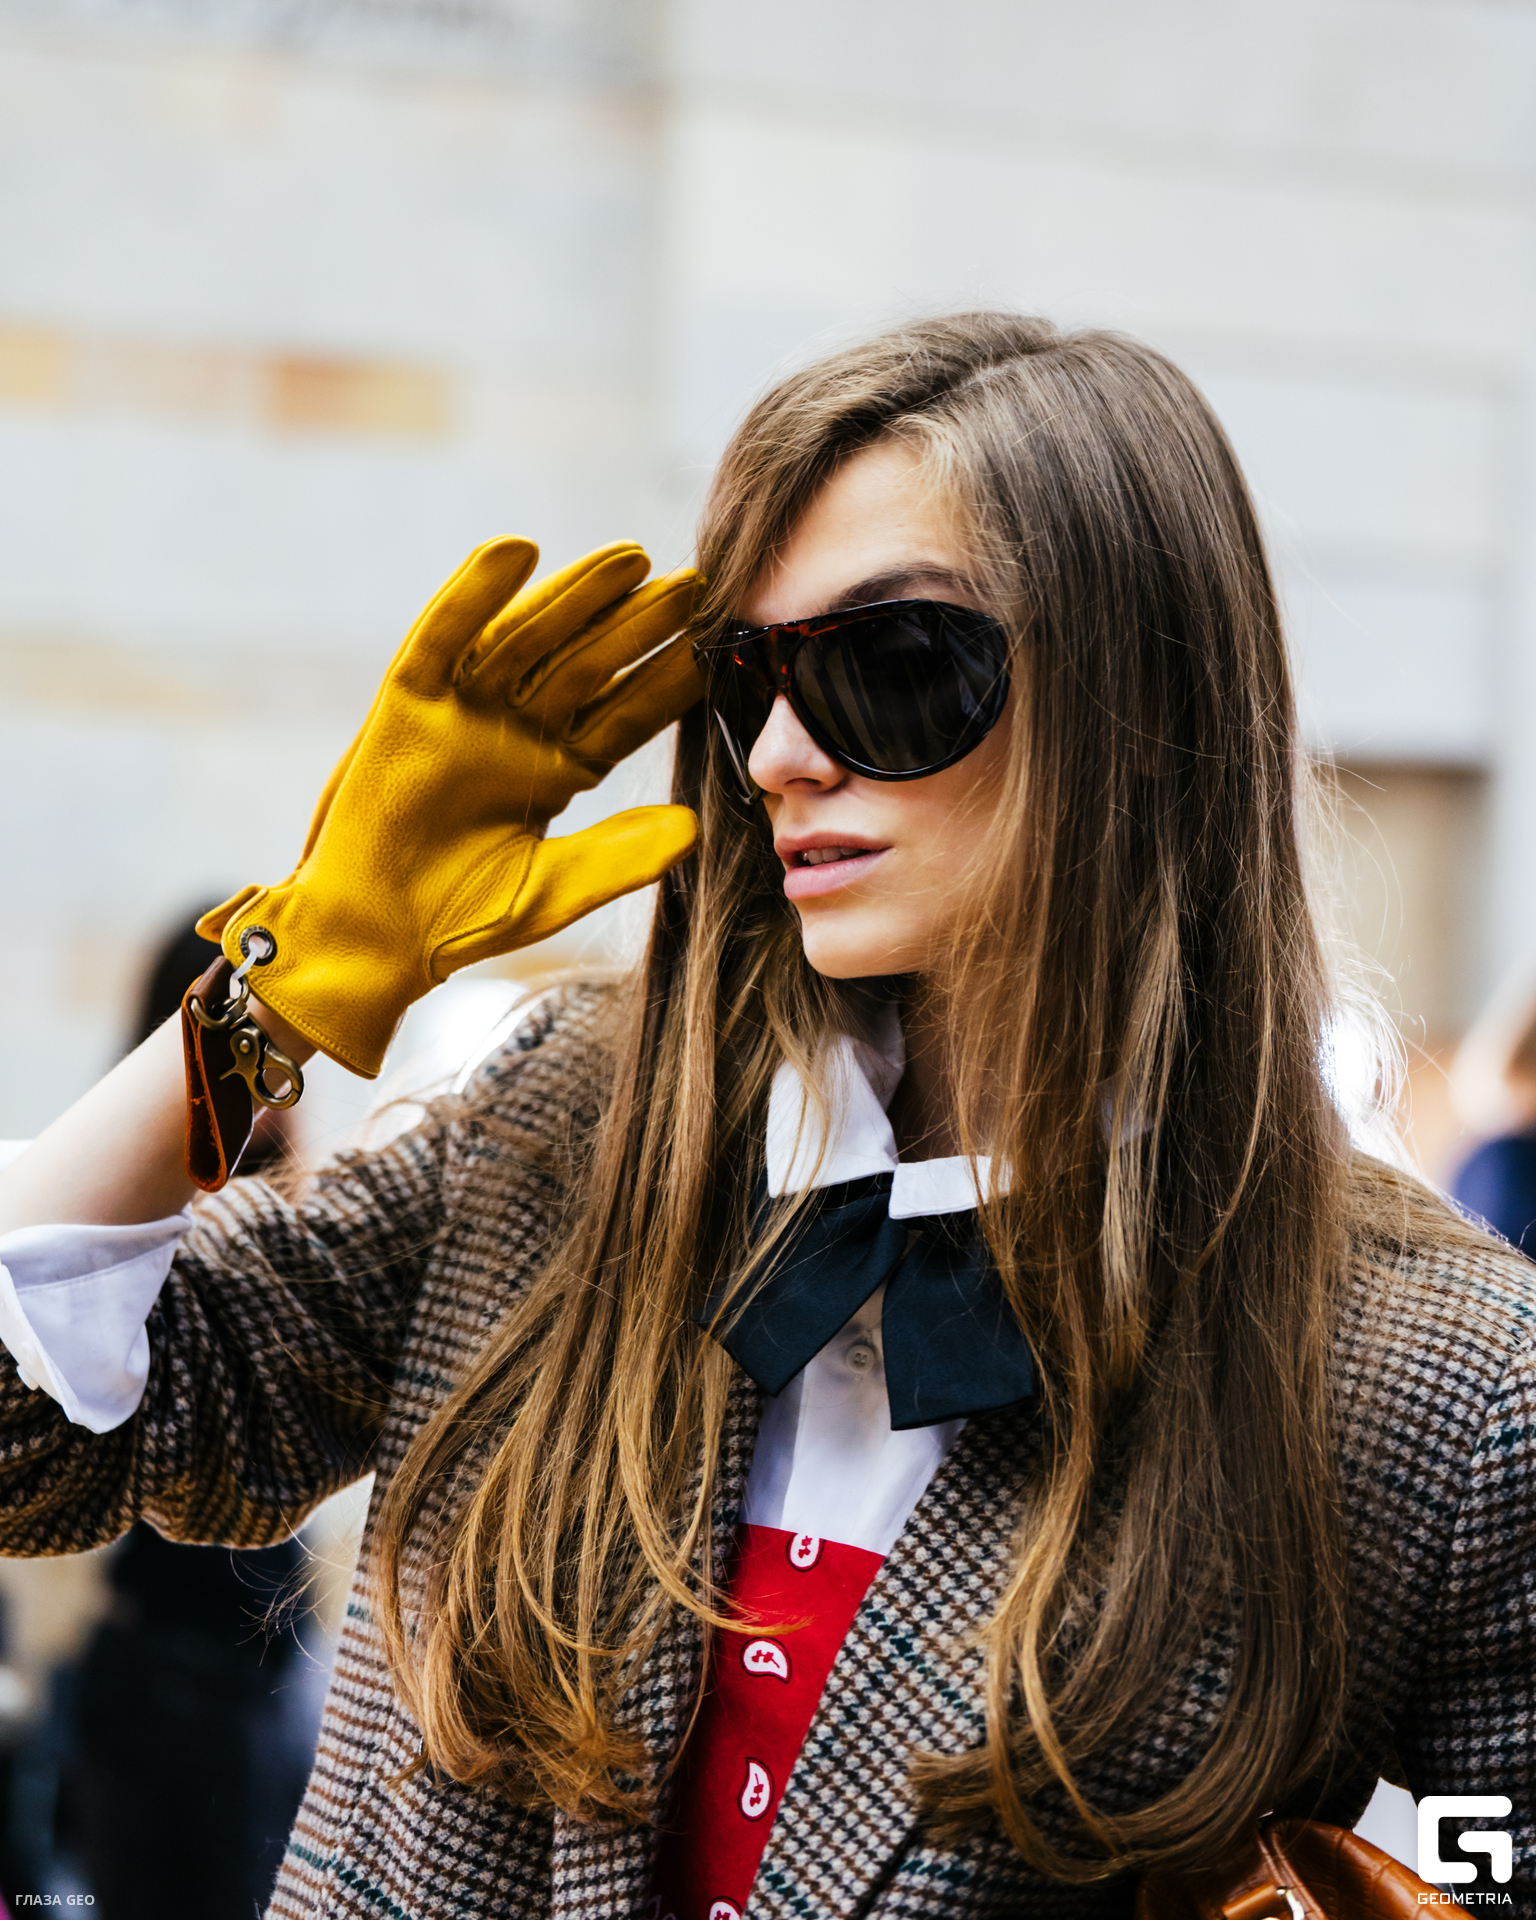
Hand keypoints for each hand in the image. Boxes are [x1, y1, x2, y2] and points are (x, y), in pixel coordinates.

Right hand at [200, 538, 702, 1076]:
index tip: (717, 650)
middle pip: (586, 665)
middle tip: (694, 585)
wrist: (376, 939)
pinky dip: (471, 594)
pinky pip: (442, 638)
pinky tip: (515, 552)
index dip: (668, 684)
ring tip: (630, 559)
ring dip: (574, 596)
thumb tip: (693, 828)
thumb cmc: (462, 919)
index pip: (625, 716)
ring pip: (527, 640)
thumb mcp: (555, 889)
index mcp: (558, 770)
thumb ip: (620, 858)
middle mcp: (515, 731)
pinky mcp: (405, 705)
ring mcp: (462, 713)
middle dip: (637, 626)